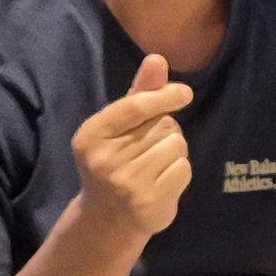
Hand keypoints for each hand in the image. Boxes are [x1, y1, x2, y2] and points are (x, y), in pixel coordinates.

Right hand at [72, 50, 194, 246]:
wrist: (108, 217)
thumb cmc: (117, 159)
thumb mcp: (120, 125)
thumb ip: (139, 93)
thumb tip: (157, 58)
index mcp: (91, 135)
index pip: (136, 106)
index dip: (165, 95)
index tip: (184, 93)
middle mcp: (104, 160)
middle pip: (162, 125)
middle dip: (165, 130)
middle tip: (148, 148)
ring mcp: (125, 183)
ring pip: (176, 145)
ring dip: (174, 151)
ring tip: (154, 165)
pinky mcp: (147, 202)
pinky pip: (184, 168)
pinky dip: (180, 172)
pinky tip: (161, 182)